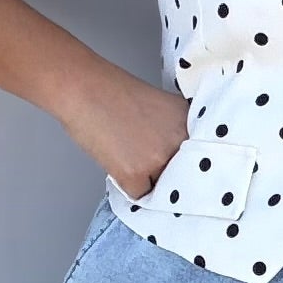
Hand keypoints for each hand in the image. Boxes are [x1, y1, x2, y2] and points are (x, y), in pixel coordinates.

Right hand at [64, 66, 190, 201]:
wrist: (83, 88)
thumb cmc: (113, 91)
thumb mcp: (160, 106)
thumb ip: (176, 130)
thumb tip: (180, 157)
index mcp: (189, 121)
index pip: (199, 158)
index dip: (185, 163)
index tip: (177, 165)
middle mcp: (179, 140)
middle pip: (182, 176)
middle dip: (167, 172)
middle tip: (144, 155)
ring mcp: (158, 158)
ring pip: (161, 187)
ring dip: (147, 178)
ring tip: (128, 152)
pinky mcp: (135, 173)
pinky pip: (139, 194)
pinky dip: (128, 184)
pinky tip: (118, 161)